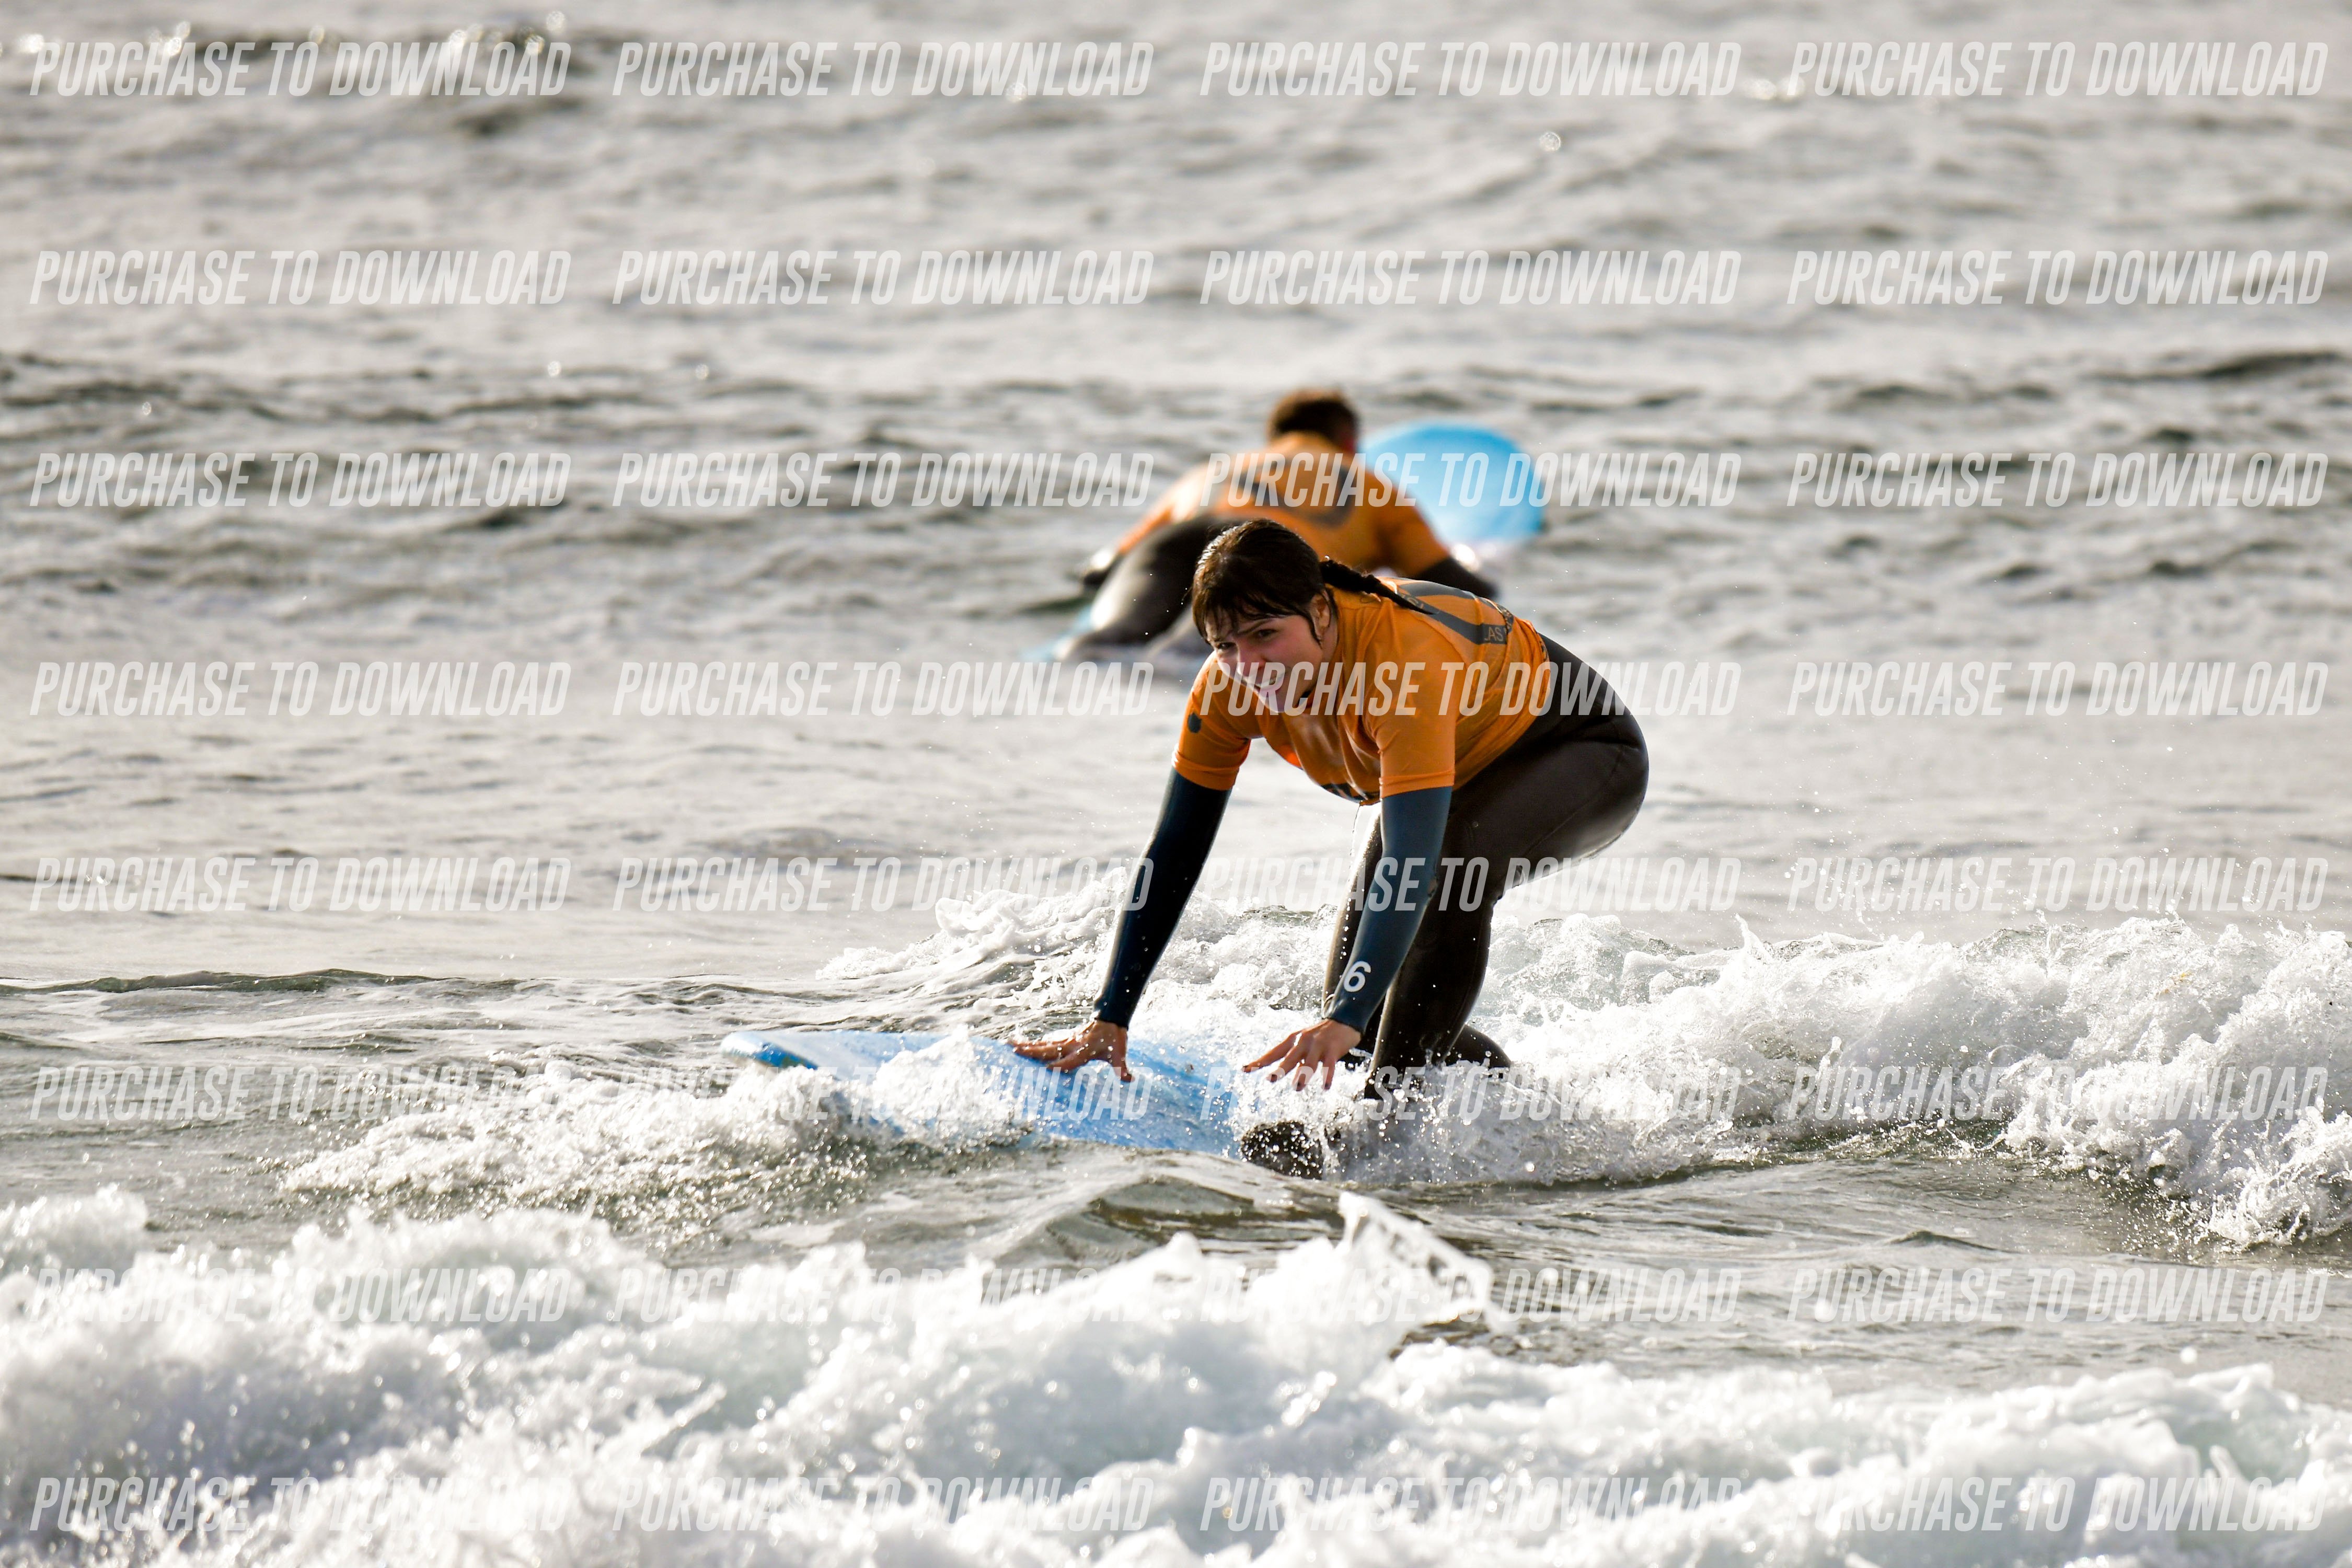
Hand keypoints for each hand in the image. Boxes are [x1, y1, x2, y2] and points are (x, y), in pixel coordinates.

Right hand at [1012, 1018, 1131, 1081]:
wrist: (1110, 1019)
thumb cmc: (1114, 1039)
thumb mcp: (1119, 1053)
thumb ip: (1122, 1067)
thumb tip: (1130, 1079)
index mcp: (1084, 1050)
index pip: (1070, 1060)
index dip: (1061, 1065)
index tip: (1047, 1069)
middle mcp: (1072, 1045)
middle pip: (1049, 1050)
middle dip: (1033, 1051)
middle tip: (1015, 1051)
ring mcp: (1066, 1041)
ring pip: (1044, 1045)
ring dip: (1027, 1045)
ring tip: (1010, 1044)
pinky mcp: (1064, 1039)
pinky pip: (1046, 1043)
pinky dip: (1033, 1043)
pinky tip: (1021, 1044)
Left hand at [1244, 1019, 1361, 1090]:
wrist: (1343, 1022)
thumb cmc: (1320, 1037)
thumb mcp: (1304, 1044)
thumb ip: (1295, 1059)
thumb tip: (1283, 1076)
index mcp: (1293, 1040)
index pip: (1274, 1053)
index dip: (1260, 1062)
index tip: (1245, 1069)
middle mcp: (1303, 1041)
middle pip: (1289, 1058)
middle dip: (1280, 1069)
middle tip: (1270, 1079)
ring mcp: (1318, 1045)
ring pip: (1309, 1062)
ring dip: (1303, 1075)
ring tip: (1297, 1088)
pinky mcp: (1333, 1049)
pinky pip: (1329, 1065)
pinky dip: (1327, 1076)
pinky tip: (1325, 1087)